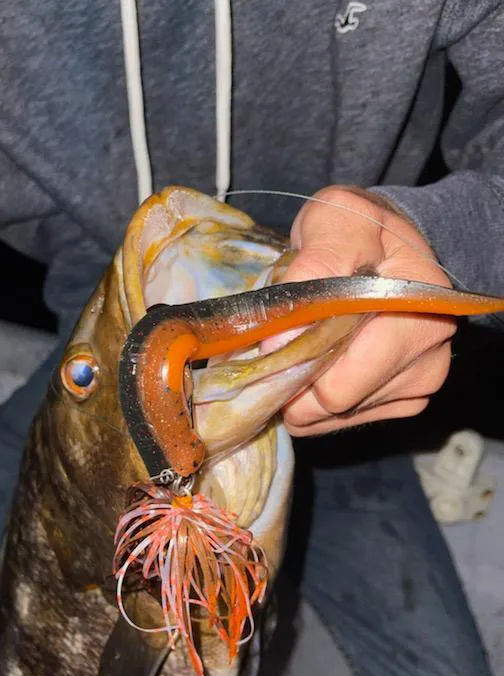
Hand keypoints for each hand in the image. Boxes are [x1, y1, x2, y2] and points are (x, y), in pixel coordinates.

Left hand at [263, 185, 455, 435]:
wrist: (386, 244)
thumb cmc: (357, 231)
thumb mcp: (334, 223)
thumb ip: (311, 269)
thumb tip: (284, 340)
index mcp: (419, 315)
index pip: (339, 383)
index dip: (296, 364)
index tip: (277, 335)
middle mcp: (430, 358)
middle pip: (333, 406)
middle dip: (296, 380)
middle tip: (285, 339)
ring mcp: (420, 385)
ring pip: (332, 418)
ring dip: (306, 388)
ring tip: (310, 342)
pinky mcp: (406, 401)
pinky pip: (340, 421)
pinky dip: (319, 398)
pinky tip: (324, 361)